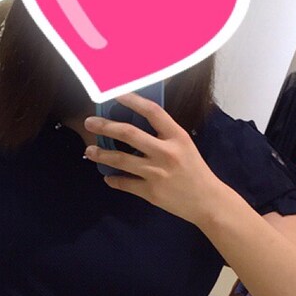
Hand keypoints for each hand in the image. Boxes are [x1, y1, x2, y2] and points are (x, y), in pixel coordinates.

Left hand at [82, 93, 227, 225]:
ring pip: (121, 159)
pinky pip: (125, 183)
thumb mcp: (185, 146)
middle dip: (105, 126)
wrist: (207, 201)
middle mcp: (166, 152)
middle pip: (129, 134)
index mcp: (177, 136)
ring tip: (89, 151)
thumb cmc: (195, 171)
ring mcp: (156, 172)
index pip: (152, 111)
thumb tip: (134, 125)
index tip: (115, 94)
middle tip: (90, 122)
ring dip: (102, 154)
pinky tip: (107, 176)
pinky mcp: (150, 192)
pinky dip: (114, 180)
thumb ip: (164, 136)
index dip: (132, 100)